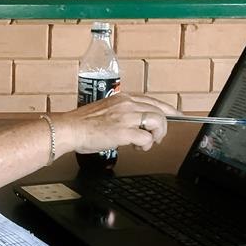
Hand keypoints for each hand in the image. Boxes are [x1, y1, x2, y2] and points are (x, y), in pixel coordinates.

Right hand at [58, 93, 178, 153]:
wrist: (70, 129)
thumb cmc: (82, 124)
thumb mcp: (105, 110)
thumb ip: (121, 113)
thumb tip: (133, 124)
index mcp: (122, 98)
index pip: (152, 100)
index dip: (167, 109)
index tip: (175, 115)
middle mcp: (127, 104)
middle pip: (159, 111)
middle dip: (162, 127)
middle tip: (158, 137)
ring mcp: (126, 117)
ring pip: (158, 122)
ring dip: (156, 135)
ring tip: (147, 143)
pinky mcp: (124, 131)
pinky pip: (147, 138)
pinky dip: (146, 145)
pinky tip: (138, 148)